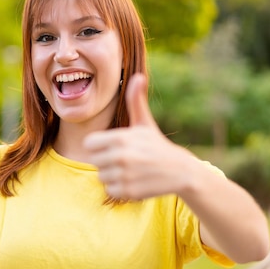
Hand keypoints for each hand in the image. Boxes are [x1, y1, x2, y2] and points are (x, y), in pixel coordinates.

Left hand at [84, 73, 195, 199]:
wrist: (180, 171)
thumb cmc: (156, 145)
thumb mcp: (144, 122)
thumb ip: (135, 101)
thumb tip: (138, 76)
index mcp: (120, 138)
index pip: (89, 144)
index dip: (100, 146)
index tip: (115, 146)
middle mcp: (121, 156)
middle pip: (95, 161)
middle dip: (107, 161)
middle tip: (126, 159)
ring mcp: (125, 175)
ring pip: (102, 177)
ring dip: (113, 176)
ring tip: (131, 170)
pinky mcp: (129, 191)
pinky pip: (110, 191)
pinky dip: (120, 189)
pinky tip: (134, 181)